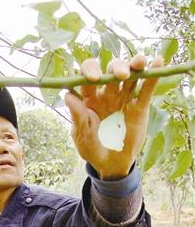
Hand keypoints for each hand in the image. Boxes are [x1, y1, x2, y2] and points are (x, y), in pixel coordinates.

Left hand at [64, 54, 163, 178]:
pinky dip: (153, 76)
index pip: (88, 76)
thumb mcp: (83, 137)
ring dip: (136, 64)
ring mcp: (124, 98)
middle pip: (112, 71)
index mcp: (89, 98)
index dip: (90, 70)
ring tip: (140, 63)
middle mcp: (107, 93)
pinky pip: (146, 89)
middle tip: (121, 76)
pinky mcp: (139, 107)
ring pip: (131, 75)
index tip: (94, 77)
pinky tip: (159, 62)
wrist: (112, 165)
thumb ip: (78, 117)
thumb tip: (68, 96)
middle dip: (117, 68)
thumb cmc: (92, 149)